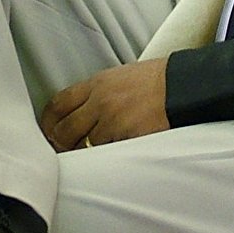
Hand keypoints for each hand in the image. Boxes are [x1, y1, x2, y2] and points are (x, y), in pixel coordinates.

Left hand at [40, 58, 169, 150]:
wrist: (185, 85)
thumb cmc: (158, 81)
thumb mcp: (122, 76)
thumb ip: (98, 92)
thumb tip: (80, 112)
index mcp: (97, 83)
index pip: (58, 103)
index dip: (48, 122)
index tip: (48, 131)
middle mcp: (100, 100)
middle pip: (64, 128)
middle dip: (60, 142)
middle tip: (63, 149)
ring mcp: (113, 119)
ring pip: (83, 144)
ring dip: (84, 152)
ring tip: (89, 154)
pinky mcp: (127, 136)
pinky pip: (106, 152)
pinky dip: (105, 156)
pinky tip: (109, 154)